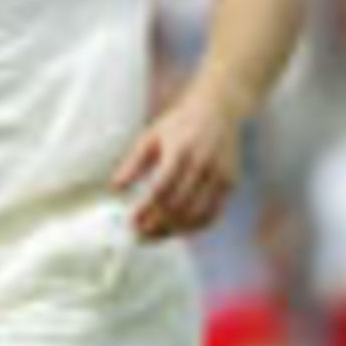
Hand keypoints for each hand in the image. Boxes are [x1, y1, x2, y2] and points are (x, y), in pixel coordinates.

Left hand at [112, 80, 240, 239]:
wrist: (218, 109)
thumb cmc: (180, 124)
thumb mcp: (151, 136)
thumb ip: (133, 163)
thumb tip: (115, 187)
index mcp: (180, 150)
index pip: (161, 189)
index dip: (146, 209)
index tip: (132, 222)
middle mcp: (202, 163)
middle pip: (178, 205)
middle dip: (157, 224)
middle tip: (140, 234)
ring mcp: (219, 174)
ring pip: (196, 214)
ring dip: (174, 230)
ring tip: (155, 235)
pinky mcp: (229, 183)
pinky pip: (212, 214)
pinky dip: (194, 227)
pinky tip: (178, 230)